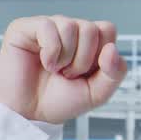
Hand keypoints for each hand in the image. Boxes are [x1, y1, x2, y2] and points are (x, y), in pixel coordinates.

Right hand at [0, 16, 126, 124]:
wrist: (30, 114)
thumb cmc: (59, 101)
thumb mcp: (98, 92)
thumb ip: (115, 72)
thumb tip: (112, 48)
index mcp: (88, 41)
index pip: (107, 29)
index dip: (101, 55)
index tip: (87, 72)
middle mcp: (69, 30)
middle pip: (91, 28)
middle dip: (83, 60)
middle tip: (68, 74)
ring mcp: (48, 27)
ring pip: (71, 26)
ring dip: (65, 57)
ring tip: (55, 69)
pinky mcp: (25, 27)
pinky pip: (48, 26)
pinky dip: (50, 51)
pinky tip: (44, 62)